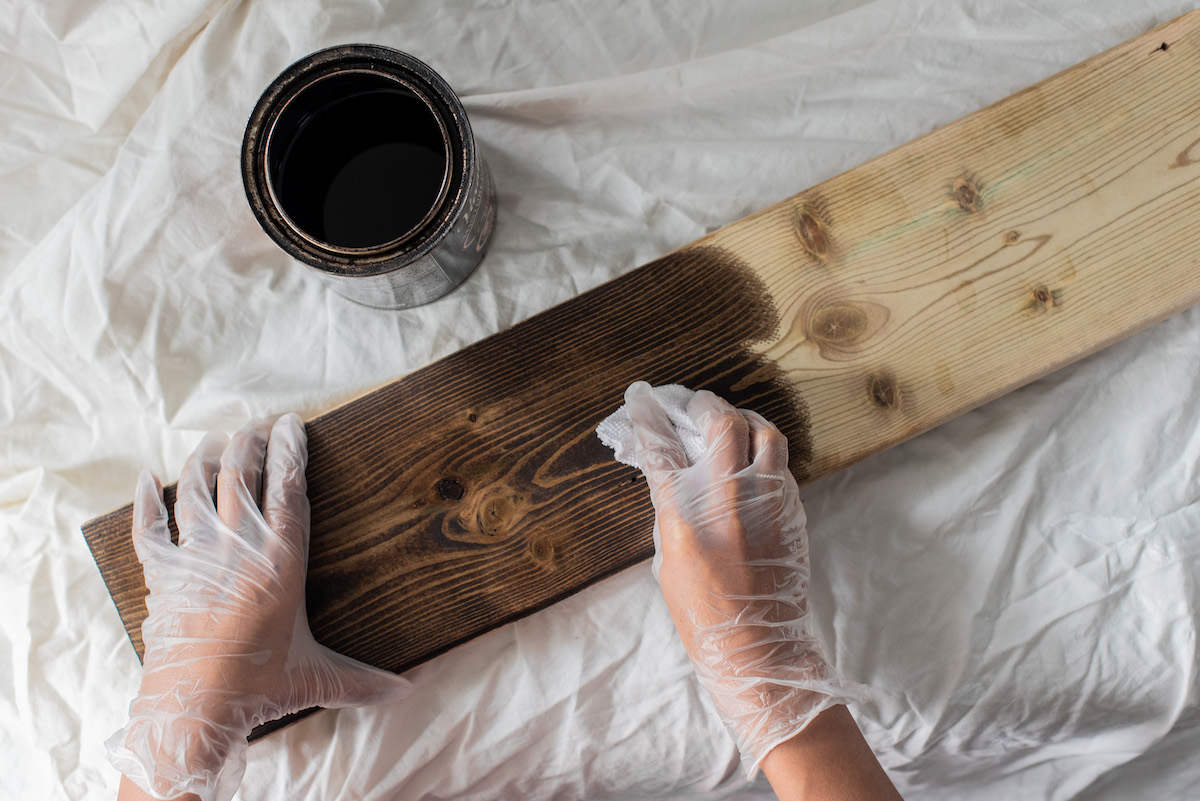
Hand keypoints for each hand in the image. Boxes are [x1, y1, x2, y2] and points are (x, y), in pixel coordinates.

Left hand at [106, 414, 409, 800]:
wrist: (193, 709)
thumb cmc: (259, 689)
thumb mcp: (317, 678)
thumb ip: (363, 681)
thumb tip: (405, 691)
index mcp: (281, 561)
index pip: (288, 488)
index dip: (290, 450)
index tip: (291, 424)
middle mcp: (238, 548)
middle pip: (241, 475)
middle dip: (249, 442)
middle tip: (256, 424)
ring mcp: (195, 557)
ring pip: (196, 489)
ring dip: (204, 458)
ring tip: (215, 438)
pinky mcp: (162, 575)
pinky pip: (149, 527)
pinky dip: (146, 501)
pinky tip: (145, 479)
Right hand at [623, 382, 864, 775]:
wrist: (760, 652)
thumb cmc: (704, 617)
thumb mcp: (668, 563)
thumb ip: (671, 512)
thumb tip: (672, 473)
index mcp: (686, 520)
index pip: (663, 450)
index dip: (650, 418)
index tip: (642, 397)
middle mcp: (729, 504)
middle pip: (721, 424)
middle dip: (703, 405)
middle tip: (692, 405)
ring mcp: (768, 505)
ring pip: (764, 433)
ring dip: (743, 419)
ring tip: (729, 423)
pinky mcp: (793, 513)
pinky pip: (780, 465)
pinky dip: (762, 453)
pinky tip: (750, 461)